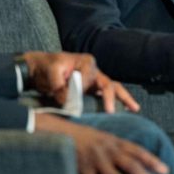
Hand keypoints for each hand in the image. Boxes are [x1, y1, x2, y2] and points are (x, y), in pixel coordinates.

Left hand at [19, 51, 139, 112]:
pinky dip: (117, 101)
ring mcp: (94, 80)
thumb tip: (68, 101)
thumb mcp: (51, 72)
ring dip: (123, 98)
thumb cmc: (46, 66)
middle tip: (110, 111)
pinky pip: (107, 94)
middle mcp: (93, 70)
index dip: (82, 90)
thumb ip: (60, 86)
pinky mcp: (92, 89)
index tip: (70, 100)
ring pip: (113, 88)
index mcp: (85, 62)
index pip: (89, 78)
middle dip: (110, 98)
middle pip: (107, 83)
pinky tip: (127, 109)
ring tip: (134, 109)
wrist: (39, 68)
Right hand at [34, 114, 167, 173]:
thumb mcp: (104, 138)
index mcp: (115, 142)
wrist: (58, 132)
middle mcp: (108, 150)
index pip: (138, 151)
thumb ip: (119, 149)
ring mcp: (95, 160)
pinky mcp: (81, 168)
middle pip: (131, 166)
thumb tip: (137, 162)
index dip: (152, 160)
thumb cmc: (85, 139)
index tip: (165, 171)